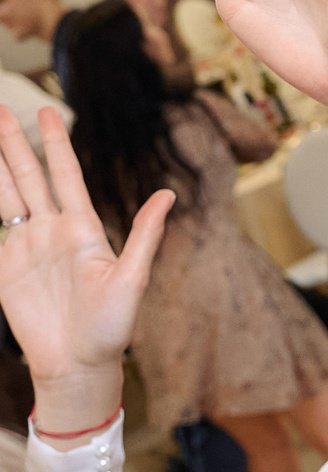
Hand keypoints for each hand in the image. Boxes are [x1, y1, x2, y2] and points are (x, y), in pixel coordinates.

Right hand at [0, 107, 172, 416]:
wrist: (78, 363)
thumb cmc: (112, 327)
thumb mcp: (132, 279)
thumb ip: (145, 235)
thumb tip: (168, 195)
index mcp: (84, 229)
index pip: (66, 176)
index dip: (56, 144)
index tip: (48, 111)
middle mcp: (54, 232)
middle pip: (30, 177)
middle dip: (15, 144)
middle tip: (3, 108)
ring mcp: (28, 248)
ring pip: (8, 196)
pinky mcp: (7, 267)